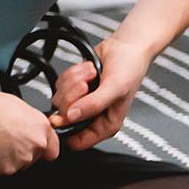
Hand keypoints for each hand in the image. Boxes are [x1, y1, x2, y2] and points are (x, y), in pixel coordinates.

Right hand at [0, 85, 61, 175]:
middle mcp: (35, 146)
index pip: (53, 148)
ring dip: (9, 156)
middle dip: (23, 150)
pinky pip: (2, 169)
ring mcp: (21, 160)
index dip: (42, 147)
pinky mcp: (5, 170)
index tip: (35, 145)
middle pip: (35, 157)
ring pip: (18, 164)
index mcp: (41, 129)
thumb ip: (30, 121)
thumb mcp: (18, 105)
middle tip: (7, 139)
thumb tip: (29, 126)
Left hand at [51, 34, 151, 151]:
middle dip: (73, 96)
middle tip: (87, 84)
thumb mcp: (115, 88)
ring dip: (73, 82)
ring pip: (60, 99)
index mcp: (105, 125)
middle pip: (64, 118)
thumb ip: (94, 104)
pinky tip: (88, 69)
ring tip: (92, 74)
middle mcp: (92, 117)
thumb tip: (72, 117)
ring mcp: (82, 102)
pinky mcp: (74, 88)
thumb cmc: (129, 69)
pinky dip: (71, 74)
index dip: (68, 128)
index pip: (77, 142)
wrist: (126, 47)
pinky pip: (60, 85)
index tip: (68, 111)